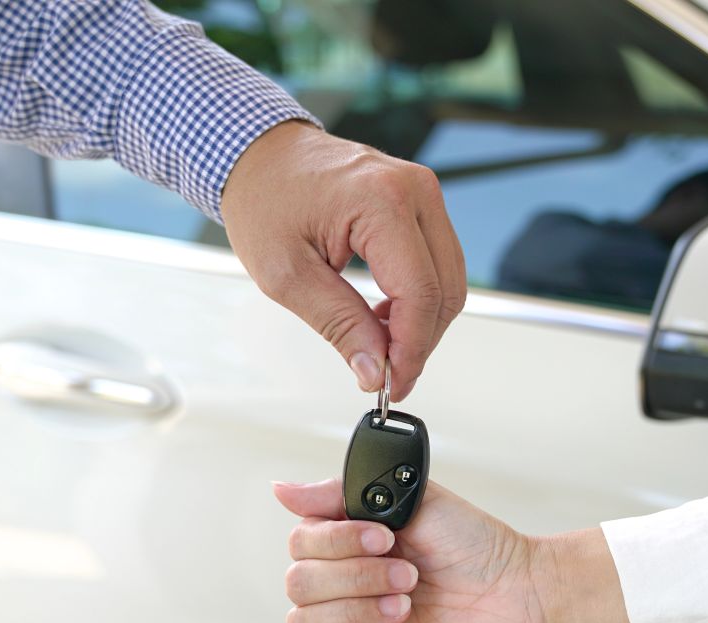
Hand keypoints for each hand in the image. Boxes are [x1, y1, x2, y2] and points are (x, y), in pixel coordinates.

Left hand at [222, 122, 465, 401]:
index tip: (392, 384)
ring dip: (422, 323)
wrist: (259, 154)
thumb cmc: (264, 198)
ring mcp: (422, 192)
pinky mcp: (419, 202)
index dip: (411, 349)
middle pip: (445, 290)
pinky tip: (386, 316)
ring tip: (380, 346)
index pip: (420, 293)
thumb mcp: (287, 274)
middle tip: (385, 375)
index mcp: (381, 200)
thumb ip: (338, 324)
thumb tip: (374, 369)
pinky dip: (420, 298)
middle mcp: (414, 190)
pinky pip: (438, 262)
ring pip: (449, 280)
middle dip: (420, 342)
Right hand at [273, 479, 639, 622]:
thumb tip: (282, 490)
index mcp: (348, 546)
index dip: (335, 540)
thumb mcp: (409, 498)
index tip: (383, 535)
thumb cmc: (475, 545)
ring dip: (355, 608)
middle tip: (408, 571)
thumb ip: (340, 493)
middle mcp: (346, 586)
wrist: (520, 591)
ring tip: (406, 603)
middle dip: (354, 574)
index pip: (300, 543)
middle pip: (297, 583)